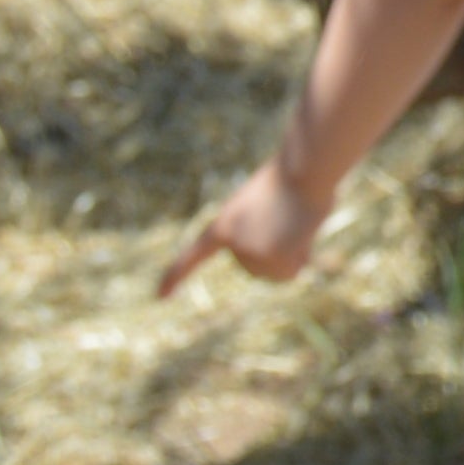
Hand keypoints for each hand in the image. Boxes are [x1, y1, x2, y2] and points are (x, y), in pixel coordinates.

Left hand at [157, 163, 325, 293]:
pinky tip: (303, 232)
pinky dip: (302, 254)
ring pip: (277, 270)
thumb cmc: (293, 178)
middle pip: (257, 267)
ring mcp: (250, 253)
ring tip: (296, 222)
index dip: (177, 276)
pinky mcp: (271, 258)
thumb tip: (291, 253)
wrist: (304, 168)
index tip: (159, 296)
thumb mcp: (272, 205)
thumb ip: (271, 230)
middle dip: (278, 252)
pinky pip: (291, 270)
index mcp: (223, 225)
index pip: (194, 256)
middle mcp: (232, 244)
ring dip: (293, 251)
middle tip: (289, 218)